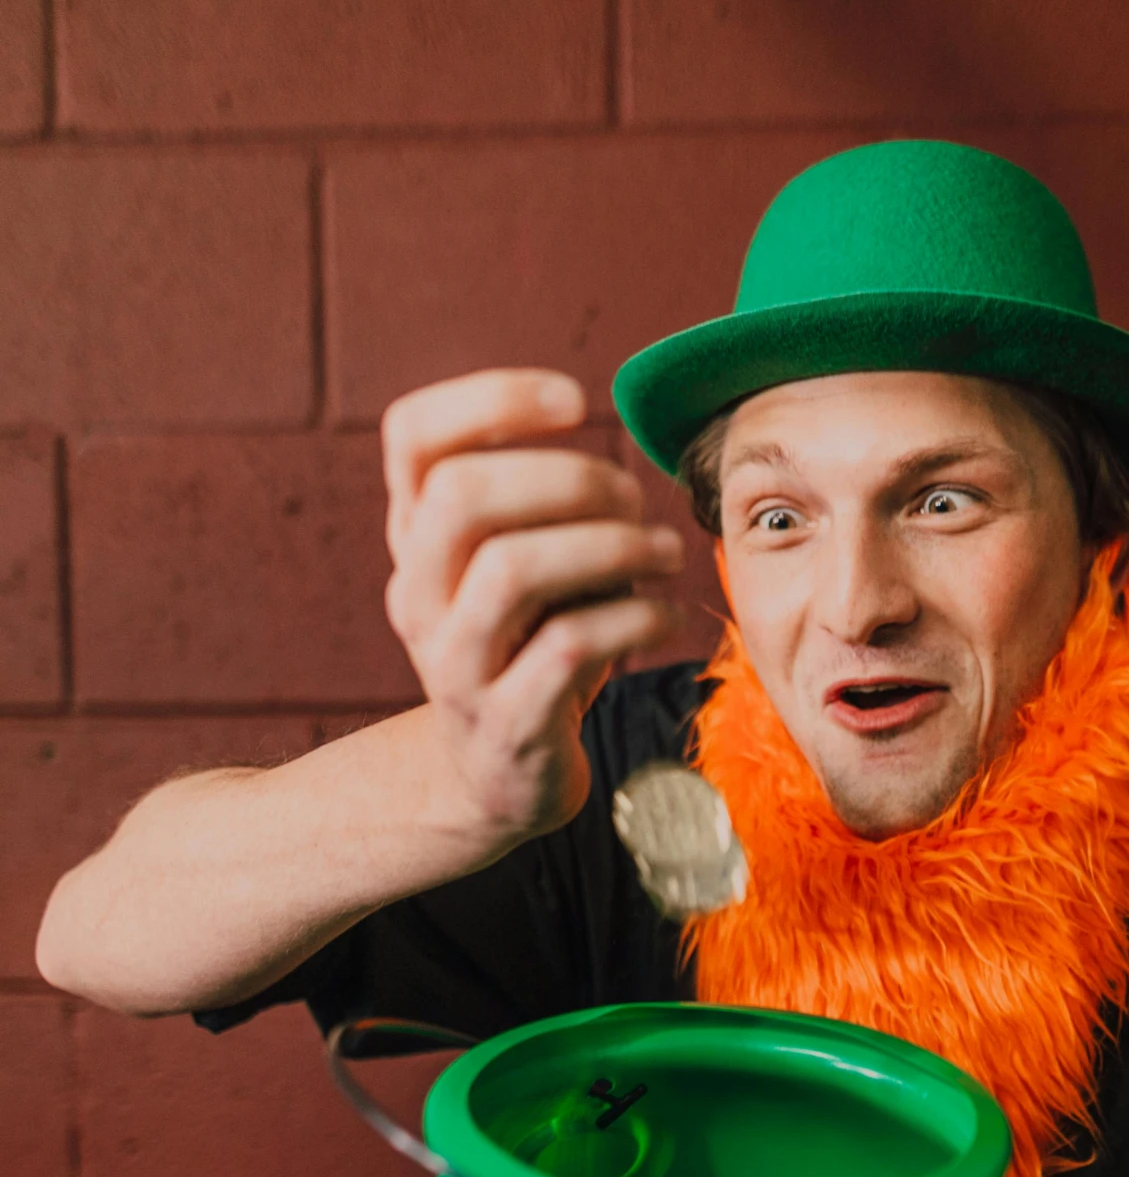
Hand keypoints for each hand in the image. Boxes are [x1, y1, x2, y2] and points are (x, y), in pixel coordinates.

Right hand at [380, 368, 686, 847]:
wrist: (497, 779)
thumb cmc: (529, 645)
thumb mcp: (518, 562)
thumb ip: (539, 500)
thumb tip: (632, 425)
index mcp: (415, 536)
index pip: (412, 435)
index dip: (492, 397)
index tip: (576, 401)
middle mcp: (417, 593)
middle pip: (461, 494)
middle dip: (568, 478)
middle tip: (634, 498)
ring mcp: (453, 663)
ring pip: (512, 568)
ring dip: (611, 545)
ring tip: (667, 551)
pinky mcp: (506, 723)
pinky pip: (569, 647)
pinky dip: (635, 617)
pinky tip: (666, 615)